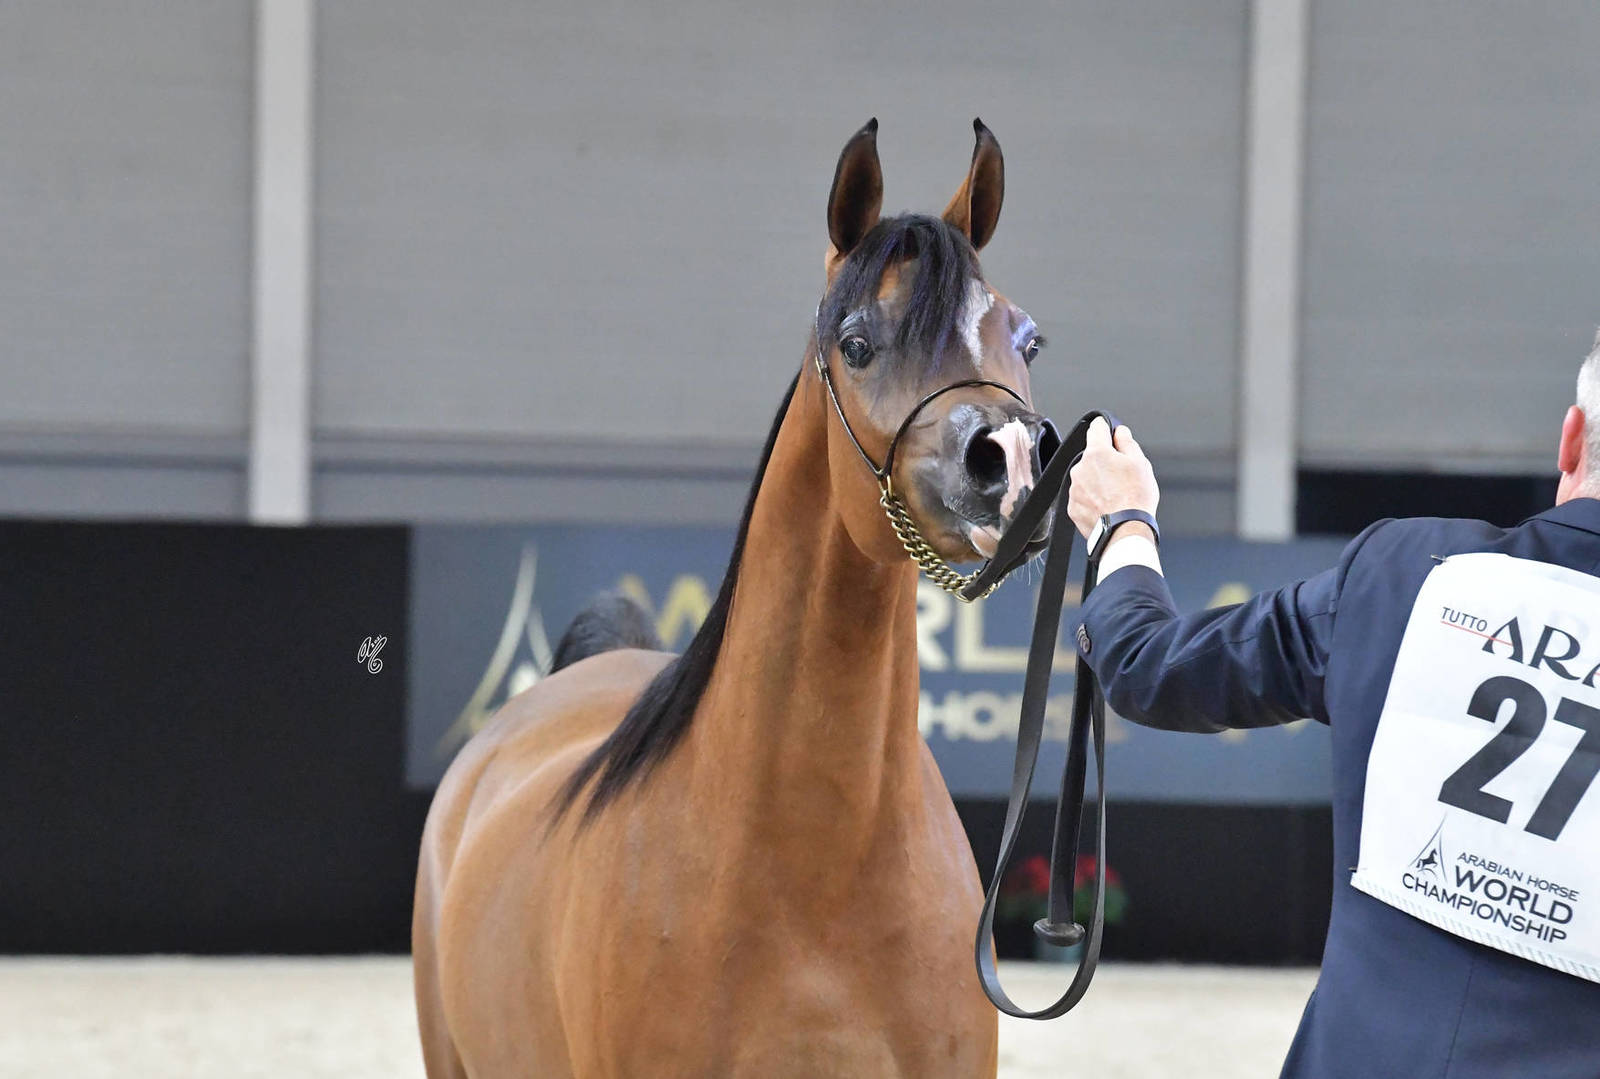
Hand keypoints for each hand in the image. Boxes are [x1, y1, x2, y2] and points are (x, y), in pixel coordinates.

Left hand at [1067, 418, 1159, 539]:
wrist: (1125, 530)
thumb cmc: (1135, 498)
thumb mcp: (1140, 463)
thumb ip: (1127, 442)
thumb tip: (1120, 431)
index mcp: (1097, 453)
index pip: (1096, 428)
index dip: (1105, 428)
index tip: (1109, 431)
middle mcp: (1080, 468)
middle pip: (1092, 456)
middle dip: (1104, 461)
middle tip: (1121, 475)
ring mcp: (1074, 488)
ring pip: (1086, 477)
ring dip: (1097, 481)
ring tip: (1115, 495)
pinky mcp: (1072, 507)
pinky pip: (1082, 496)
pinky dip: (1091, 498)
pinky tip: (1106, 505)